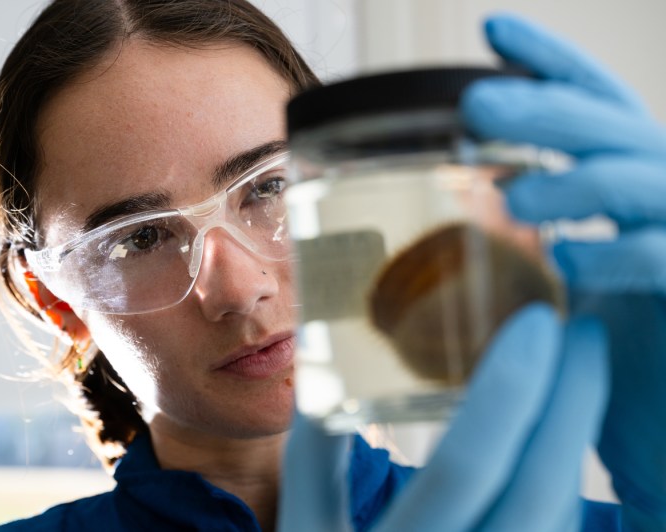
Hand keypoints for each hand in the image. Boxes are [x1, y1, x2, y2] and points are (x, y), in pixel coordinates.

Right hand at [279, 304, 608, 530]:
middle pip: (540, 489)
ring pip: (561, 515)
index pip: (464, 469)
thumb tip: (326, 354)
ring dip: (575, 436)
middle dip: (572, 401)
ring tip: (576, 370)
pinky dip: (561, 473)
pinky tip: (556, 432)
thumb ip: (313, 450)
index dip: (507, 390)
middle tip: (583, 331)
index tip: (539, 319)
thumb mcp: (303, 528)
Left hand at [461, 14, 665, 529]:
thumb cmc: (598, 362)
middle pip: (612, 127)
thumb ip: (529, 241)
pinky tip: (572, 262)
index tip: (490, 30)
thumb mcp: (557, 285)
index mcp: (622, 190)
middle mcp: (661, 201)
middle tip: (476, 103)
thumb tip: (455, 207)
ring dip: (577, 180)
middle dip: (547, 107)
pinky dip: (621, 255)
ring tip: (512, 195)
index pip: (591, 106)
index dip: (550, 62)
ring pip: (643, 178)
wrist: (656, 437)